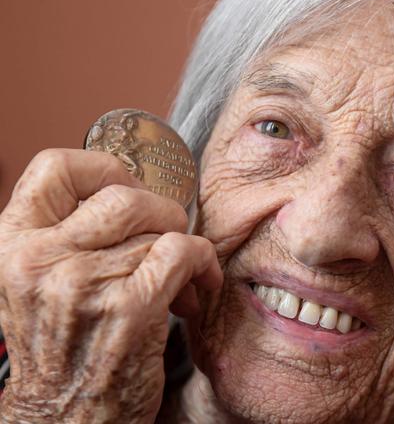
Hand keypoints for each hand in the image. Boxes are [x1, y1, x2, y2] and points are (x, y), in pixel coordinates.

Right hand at [0, 149, 221, 422]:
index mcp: (12, 245)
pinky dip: (203, 263)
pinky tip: (199, 286)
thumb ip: (69, 236)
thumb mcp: (40, 283)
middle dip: (162, 212)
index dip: (104, 168)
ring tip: (182, 281)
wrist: (61, 421)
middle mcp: (40, 260)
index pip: (55, 167)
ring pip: (160, 230)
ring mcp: (83, 284)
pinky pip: (183, 252)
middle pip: (124, 195)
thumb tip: (132, 191)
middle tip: (169, 236)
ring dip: (184, 251)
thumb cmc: (62, 347)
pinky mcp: (129, 308)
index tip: (131, 189)